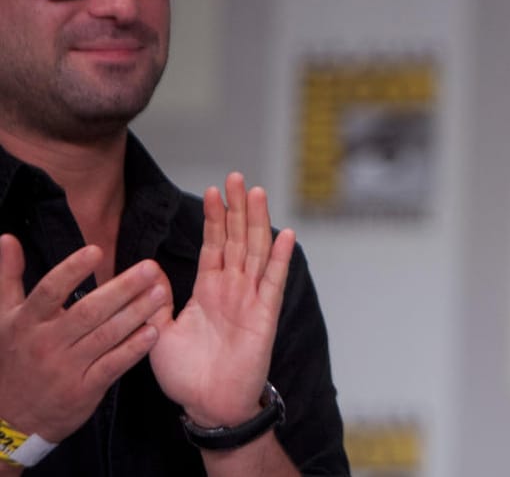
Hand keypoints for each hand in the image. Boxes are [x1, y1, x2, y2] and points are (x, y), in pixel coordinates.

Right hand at [0, 235, 167, 442]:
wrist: (8, 419)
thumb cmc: (13, 359)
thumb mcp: (4, 318)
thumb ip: (9, 277)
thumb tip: (8, 238)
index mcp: (27, 323)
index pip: (49, 292)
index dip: (72, 271)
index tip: (97, 251)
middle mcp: (46, 343)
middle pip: (88, 312)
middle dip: (122, 288)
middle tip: (150, 268)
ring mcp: (66, 368)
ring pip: (106, 336)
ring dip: (136, 313)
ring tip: (161, 293)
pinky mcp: (84, 390)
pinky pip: (113, 366)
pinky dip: (134, 349)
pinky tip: (154, 331)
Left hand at [148, 173, 294, 426]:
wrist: (208, 405)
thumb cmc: (185, 375)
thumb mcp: (159, 333)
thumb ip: (157, 301)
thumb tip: (150, 270)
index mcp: (209, 290)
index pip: (214, 245)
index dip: (215, 218)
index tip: (214, 190)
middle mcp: (232, 288)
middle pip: (237, 238)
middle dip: (237, 208)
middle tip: (236, 177)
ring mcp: (250, 299)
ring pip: (255, 251)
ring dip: (257, 221)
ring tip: (256, 192)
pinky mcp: (264, 314)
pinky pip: (273, 281)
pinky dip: (280, 258)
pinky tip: (285, 234)